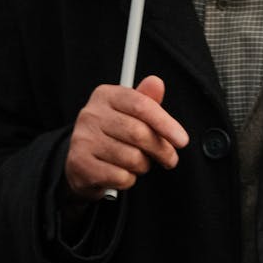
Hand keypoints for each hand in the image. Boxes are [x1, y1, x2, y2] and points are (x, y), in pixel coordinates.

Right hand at [64, 75, 188, 200]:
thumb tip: (157, 83)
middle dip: (162, 150)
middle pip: (139, 133)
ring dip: (143, 165)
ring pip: (132, 158)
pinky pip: (121, 177)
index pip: (141, 105)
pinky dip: (129, 179)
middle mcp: (91, 114)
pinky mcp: (81, 164)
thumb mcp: (128, 112)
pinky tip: (122, 173)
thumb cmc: (111, 134)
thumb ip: (146, 100)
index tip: (182, 140)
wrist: (81, 162)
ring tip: (138, 163)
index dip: (166, 124)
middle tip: (170, 158)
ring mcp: (83, 139)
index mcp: (105, 95)